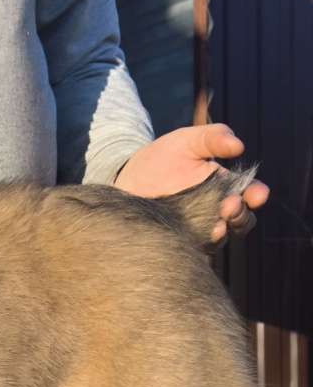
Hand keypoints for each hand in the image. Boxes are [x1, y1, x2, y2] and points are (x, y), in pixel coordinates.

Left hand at [114, 124, 268, 241]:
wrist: (128, 177)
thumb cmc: (163, 156)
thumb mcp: (188, 140)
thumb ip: (213, 138)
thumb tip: (238, 145)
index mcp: (226, 186)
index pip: (250, 194)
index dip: (257, 194)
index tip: (257, 194)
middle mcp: (217, 209)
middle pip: (241, 219)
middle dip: (241, 214)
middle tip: (231, 205)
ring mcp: (199, 226)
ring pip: (220, 237)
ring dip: (222, 232)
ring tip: (218, 226)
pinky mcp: (179, 239)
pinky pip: (193, 248)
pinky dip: (198, 245)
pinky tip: (197, 238)